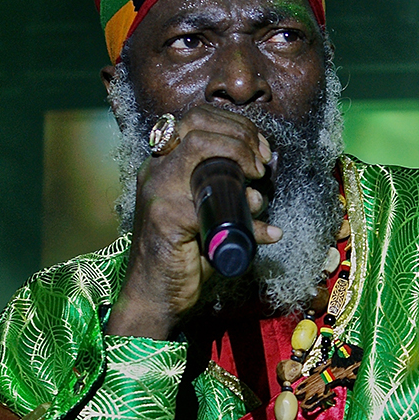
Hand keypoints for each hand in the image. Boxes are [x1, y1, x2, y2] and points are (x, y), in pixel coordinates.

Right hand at [105, 105, 280, 338]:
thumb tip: (259, 197)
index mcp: (164, 165)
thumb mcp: (210, 224)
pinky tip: (263, 228)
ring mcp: (157, 191)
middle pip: (197, 120)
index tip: (261, 149)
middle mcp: (155, 170)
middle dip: (241, 132)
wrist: (156, 299)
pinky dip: (244, 211)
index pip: (197, 120)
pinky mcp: (165, 216)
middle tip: (263, 160)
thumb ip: (231, 207)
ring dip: (238, 152)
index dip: (236, 125)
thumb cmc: (183, 261)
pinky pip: (211, 201)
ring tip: (259, 179)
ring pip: (199, 144)